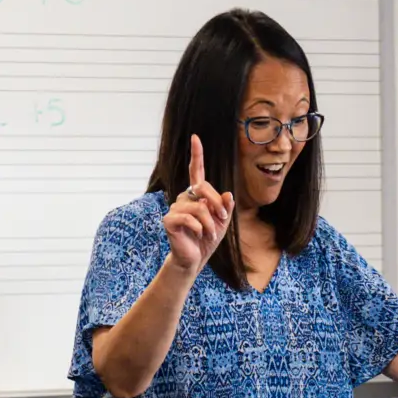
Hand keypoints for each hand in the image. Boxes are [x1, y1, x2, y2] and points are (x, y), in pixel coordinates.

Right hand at [162, 135, 233, 273]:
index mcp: (196, 195)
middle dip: (217, 204)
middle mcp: (184, 197)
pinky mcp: (169, 220)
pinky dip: (199, 228)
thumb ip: (226, 207)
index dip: (196, 154)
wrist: (194, 259)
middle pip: (203, 188)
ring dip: (210, 223)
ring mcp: (174, 207)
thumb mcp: (222, 222)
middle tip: (222, 220)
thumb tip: (228, 193)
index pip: (196, 171)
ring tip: (209, 234)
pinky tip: (198, 235)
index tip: (195, 138)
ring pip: (199, 206)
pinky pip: (188, 218)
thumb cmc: (206, 239)